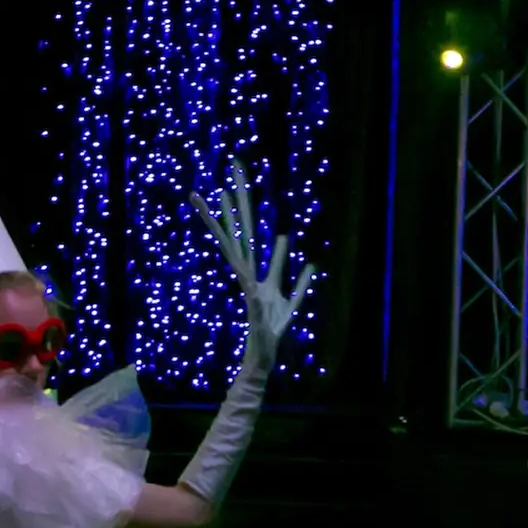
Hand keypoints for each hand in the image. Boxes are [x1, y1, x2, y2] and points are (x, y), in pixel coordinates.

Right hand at [193, 160, 313, 362]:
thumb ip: (301, 283)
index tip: (234, 181)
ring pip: (238, 252)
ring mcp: (248, 289)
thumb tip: (309, 262)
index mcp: (257, 274)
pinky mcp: (254, 307)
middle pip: (242, 231)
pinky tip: (247, 270)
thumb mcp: (292, 303)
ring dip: (226, 225)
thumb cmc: (273, 333)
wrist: (262, 360)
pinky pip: (253, 290)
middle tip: (234, 166)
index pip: (248, 236)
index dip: (243, 209)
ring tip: (217, 195)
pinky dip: (251, 281)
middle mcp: (249, 276)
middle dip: (239, 199)